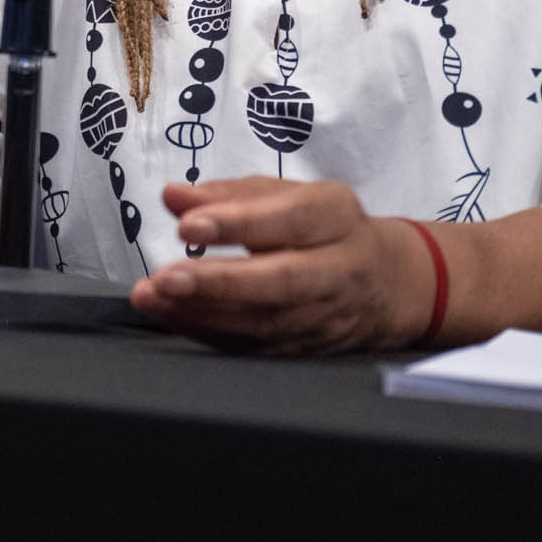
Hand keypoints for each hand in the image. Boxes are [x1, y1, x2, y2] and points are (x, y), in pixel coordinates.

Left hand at [128, 177, 435, 354]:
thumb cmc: (323, 228)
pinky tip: (171, 317)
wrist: (387, 283)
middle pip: (284, 281)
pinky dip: (209, 333)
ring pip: (266, 322)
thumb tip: (174, 196)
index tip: (188, 225)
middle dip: (221, 282)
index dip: (239, 224)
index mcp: (336, 217)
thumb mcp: (287, 195)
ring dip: (203, 313)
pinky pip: (256, 346)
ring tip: (154, 297)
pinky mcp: (308, 347)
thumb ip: (228, 194)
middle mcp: (339, 269)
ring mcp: (327, 315)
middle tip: (166, 277)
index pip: (291, 220)